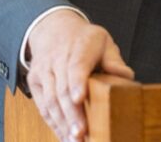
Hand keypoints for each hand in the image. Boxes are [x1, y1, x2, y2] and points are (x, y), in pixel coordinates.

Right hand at [25, 10, 134, 140]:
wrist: (54, 29)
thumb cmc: (84, 40)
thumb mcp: (104, 42)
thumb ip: (114, 60)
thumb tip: (125, 76)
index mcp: (79, 46)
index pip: (76, 65)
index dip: (77, 82)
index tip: (80, 99)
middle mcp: (58, 58)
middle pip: (62, 88)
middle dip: (72, 113)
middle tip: (81, 133)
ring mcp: (44, 70)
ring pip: (51, 99)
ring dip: (62, 122)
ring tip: (75, 140)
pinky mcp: (35, 81)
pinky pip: (43, 105)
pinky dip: (53, 123)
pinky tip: (64, 136)